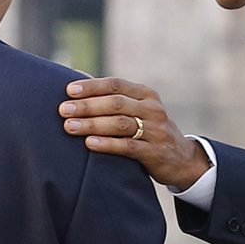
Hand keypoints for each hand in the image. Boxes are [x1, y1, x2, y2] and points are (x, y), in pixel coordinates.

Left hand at [60, 78, 210, 191]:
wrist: (181, 159)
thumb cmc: (148, 130)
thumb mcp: (138, 110)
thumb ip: (113, 98)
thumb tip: (75, 86)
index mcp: (146, 94)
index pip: (116, 85)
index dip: (92, 86)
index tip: (69, 90)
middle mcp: (152, 109)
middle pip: (115, 103)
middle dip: (87, 106)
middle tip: (63, 110)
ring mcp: (155, 130)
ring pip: (120, 124)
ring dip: (92, 124)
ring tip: (69, 126)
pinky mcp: (155, 152)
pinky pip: (128, 147)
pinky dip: (107, 144)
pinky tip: (89, 143)